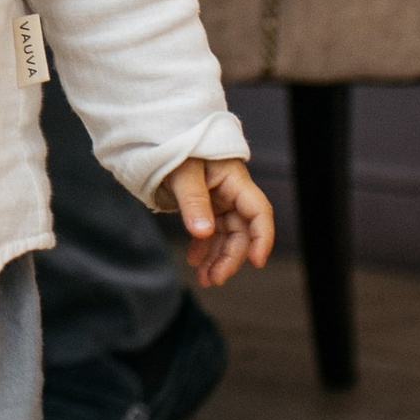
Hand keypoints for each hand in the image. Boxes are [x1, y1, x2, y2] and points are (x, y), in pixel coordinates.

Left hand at [167, 155, 273, 287]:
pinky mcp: (206, 207)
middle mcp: (231, 193)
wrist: (158, 139)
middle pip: (242, 231)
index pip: (258, 211)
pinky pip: (210, 233)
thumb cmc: (175, 147)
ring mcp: (219, 201)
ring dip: (217, 258)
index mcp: (234, 180)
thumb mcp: (182, 173)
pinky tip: (194, 261)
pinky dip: (203, 248)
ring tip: (204, 279)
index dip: (262, 238)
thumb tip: (203, 233)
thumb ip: (193, 202)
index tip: (256, 262)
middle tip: (213, 279)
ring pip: (226, 236)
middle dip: (231, 257)